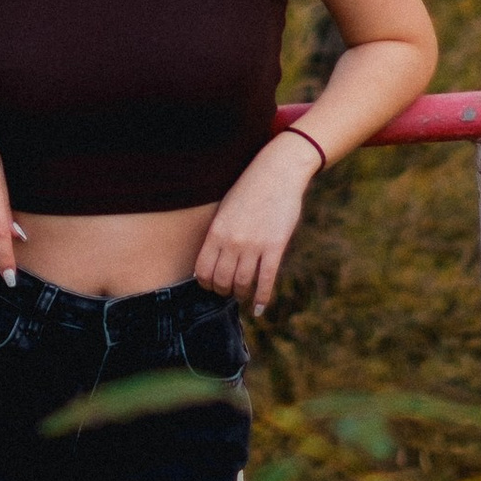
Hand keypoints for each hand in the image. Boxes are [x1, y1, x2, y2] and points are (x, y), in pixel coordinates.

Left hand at [193, 130, 320, 315]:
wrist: (277, 173)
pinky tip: (259, 307)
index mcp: (216, 232)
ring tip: (243, 294)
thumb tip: (212, 260)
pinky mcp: (275, 247)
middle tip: (229, 290)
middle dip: (224, 291)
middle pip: (222, 281)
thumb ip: (218, 235)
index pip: (203, 271)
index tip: (212, 285)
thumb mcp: (225, 210)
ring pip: (243, 284)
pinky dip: (262, 298)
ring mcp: (254, 246)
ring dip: (242, 294)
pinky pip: (266, 280)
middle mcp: (232, 242)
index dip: (206, 284)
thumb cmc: (249, 189)